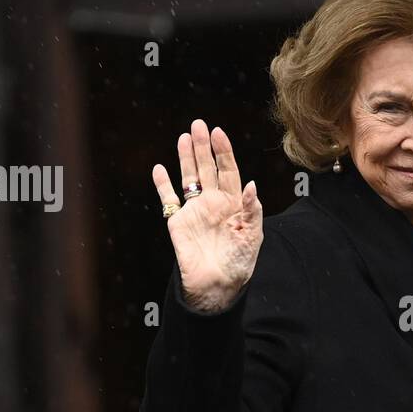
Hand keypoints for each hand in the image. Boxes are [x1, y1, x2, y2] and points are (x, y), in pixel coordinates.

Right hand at [152, 119, 262, 313]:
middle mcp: (214, 203)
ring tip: (183, 137)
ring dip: (186, 158)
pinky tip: (159, 168)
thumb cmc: (239, 264)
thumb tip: (252, 185)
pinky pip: (169, 200)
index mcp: (234, 204)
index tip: (218, 133)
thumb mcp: (253, 236)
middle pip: (208, 168)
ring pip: (189, 178)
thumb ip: (252, 210)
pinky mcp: (178, 223)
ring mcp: (195, 211)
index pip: (229, 171)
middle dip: (203, 147)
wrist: (217, 286)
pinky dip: (163, 185)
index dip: (224, 152)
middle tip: (198, 125)